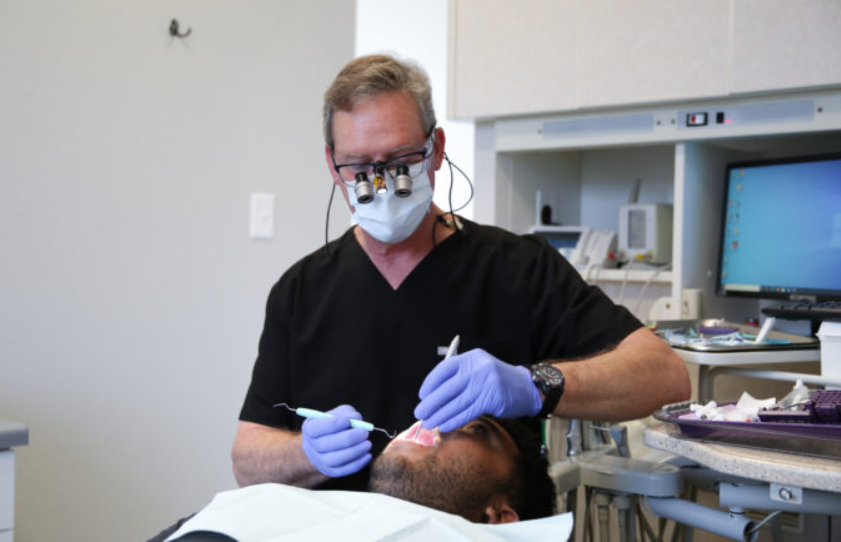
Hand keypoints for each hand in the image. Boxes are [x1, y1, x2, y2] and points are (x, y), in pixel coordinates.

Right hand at [301, 404, 371, 477]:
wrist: (325, 443)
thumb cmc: (334, 424)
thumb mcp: (337, 413)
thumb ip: (346, 413)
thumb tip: (357, 419)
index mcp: (310, 429)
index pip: (319, 427)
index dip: (337, 423)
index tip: (354, 418)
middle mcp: (311, 446)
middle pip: (327, 445)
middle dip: (349, 438)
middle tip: (365, 432)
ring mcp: (319, 461)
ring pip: (335, 460)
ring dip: (354, 452)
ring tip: (368, 443)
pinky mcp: (330, 471)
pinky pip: (343, 470)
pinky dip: (357, 463)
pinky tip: (367, 455)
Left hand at [414, 349, 541, 432]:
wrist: (526, 387)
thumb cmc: (497, 380)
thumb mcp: (479, 369)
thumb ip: (459, 377)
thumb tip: (432, 395)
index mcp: (471, 358)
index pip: (444, 369)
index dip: (430, 383)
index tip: (422, 395)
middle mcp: (478, 368)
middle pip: (448, 388)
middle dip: (431, 403)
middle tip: (420, 413)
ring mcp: (485, 383)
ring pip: (456, 403)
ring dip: (440, 415)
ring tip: (428, 423)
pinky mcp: (492, 399)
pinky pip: (468, 412)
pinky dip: (454, 420)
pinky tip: (444, 425)